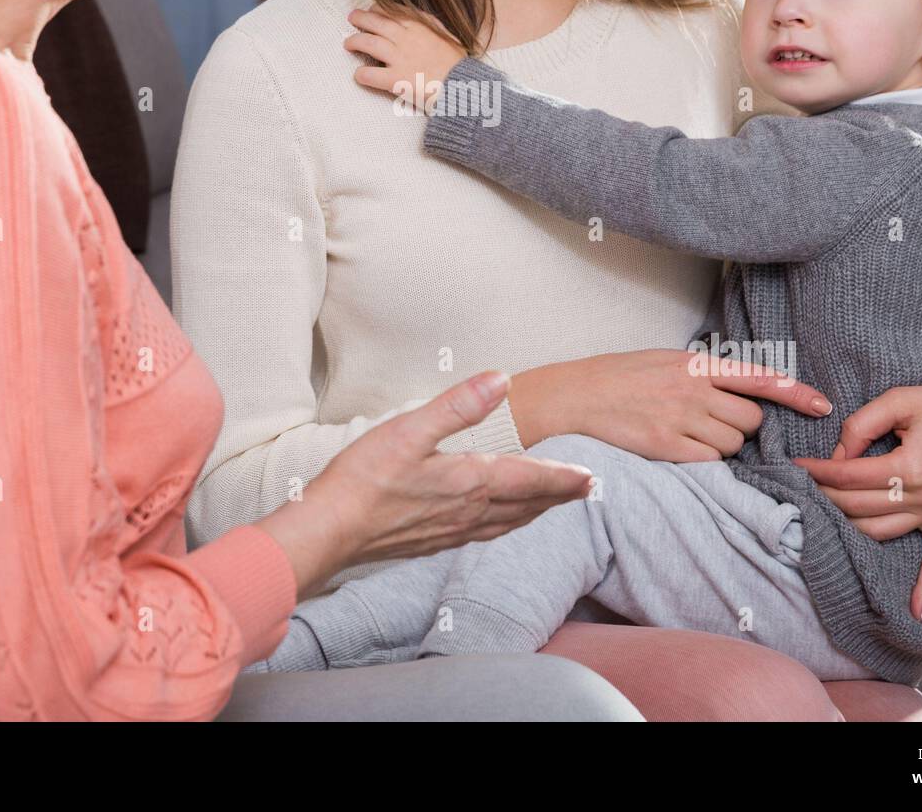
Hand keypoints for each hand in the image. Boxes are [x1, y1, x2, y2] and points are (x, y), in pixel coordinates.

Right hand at [258, 371, 594, 598]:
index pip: (530, 479)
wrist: (330, 529)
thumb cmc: (365, 477)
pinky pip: (486, 533)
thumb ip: (459, 405)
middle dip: (559, 496)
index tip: (590, 476)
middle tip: (587, 490)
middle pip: (527, 505)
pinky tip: (500, 522)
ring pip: (509, 522)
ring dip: (537, 512)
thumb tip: (501, 380)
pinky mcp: (434, 540)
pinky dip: (507, 525)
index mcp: (469, 481)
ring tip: (554, 505)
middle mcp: (469, 511)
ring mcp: (452, 530)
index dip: (563, 477)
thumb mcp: (411, 428)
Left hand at [343, 6, 466, 112]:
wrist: (462, 86)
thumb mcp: (449, 37)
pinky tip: (358, 75)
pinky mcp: (395, 79)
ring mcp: (398, 58)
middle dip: (360, 18)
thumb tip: (425, 20)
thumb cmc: (458, 64)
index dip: (378, 10)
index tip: (373, 11)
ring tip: (348, 44)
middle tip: (352, 18)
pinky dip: (361, 74)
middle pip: (375, 21)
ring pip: (367, 42)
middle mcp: (405, 38)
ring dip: (354, 41)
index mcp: (419, 26)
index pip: (391, 10)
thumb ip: (434, 26)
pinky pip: (370, 74)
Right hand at [510, 347, 835, 460]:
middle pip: (750, 420)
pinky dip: (701, 461)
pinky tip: (677, 449)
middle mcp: (694, 389)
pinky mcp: (667, 446)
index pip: (758, 376)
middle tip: (713, 425)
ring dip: (720, 446)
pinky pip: (708, 461)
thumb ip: (701, 374)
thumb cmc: (618, 378)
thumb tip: (736, 391)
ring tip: (687, 435)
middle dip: (742, 428)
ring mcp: (681, 418)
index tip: (823, 407)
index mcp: (695, 363)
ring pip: (731, 444)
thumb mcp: (663, 361)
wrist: (575, 396)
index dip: (795, 393)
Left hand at [790, 372, 921, 623]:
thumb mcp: (899, 400)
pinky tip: (914, 612)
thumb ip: (861, 425)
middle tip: (801, 486)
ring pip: (881, 532)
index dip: (817, 471)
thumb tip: (837, 455)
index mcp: (910, 467)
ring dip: (848, 526)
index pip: (848, 475)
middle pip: (858, 506)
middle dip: (824, 495)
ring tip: (822, 516)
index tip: (794, 466)